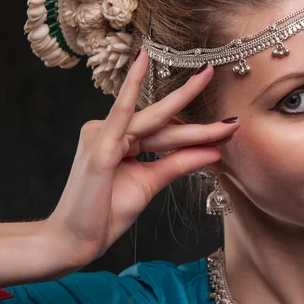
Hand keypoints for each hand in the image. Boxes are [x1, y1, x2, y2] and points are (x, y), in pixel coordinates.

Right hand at [44, 51, 238, 266]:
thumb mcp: (150, 183)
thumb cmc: (106, 213)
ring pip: (153, 121)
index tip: (227, 124)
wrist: (76, 242)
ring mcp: (102, 135)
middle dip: (189, 97)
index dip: (197, 130)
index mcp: (120, 140)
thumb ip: (178, 164)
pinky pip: (122, 114)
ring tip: (210, 85)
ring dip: (189, 119)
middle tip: (211, 71)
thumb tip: (215, 153)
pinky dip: (131, 88)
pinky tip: (143, 62)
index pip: (165, 131)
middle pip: (161, 119)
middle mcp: (110, 131)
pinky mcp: (100, 146)